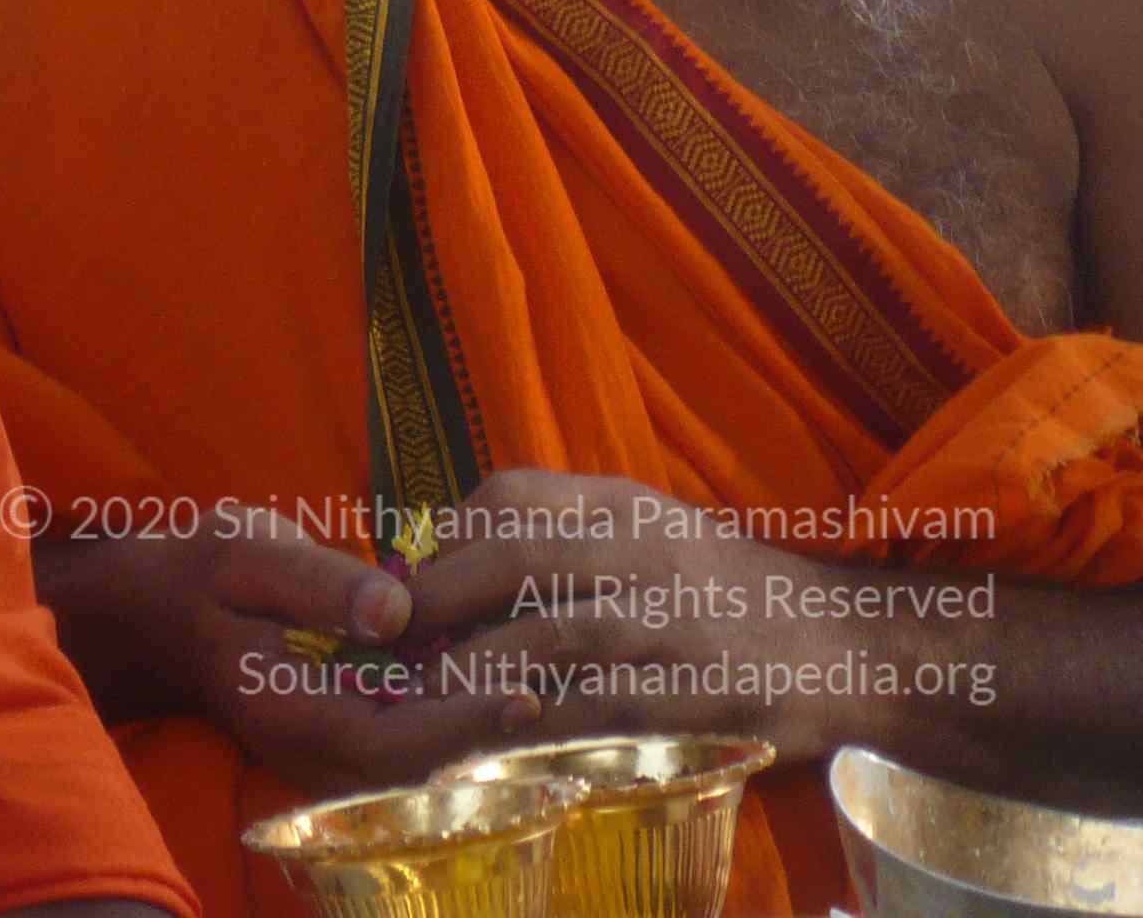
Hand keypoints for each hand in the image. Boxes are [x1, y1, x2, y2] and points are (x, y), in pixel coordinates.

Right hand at [54, 512, 516, 794]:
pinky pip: (418, 756)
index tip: (523, 688)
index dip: (461, 719)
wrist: (162, 612)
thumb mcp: (248, 552)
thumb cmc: (206, 571)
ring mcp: (330, 762)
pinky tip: (509, 687)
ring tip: (552, 688)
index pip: (389, 738)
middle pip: (423, 771)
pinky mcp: (348, 751)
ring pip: (428, 772)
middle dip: (493, 735)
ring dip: (488, 737)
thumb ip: (318, 581)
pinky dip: (466, 730)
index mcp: (286, 708)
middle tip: (561, 687)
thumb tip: (395, 609)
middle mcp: (312, 756)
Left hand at [399, 468, 883, 761]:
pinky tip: (497, 742)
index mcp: (628, 508)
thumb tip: (449, 549)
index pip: (516, 498)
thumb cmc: (726, 587)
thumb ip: (562, 527)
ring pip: (553, 641)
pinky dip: (542, 729)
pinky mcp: (697, 700)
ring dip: (476, 669)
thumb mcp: (650, 525)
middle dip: (441, 599)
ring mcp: (674, 629)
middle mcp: (647, 557)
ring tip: (422, 696)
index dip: (450, 536)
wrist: (852, 647)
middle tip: (389, 636)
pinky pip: (603, 713)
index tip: (408, 577)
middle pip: (520, 562)